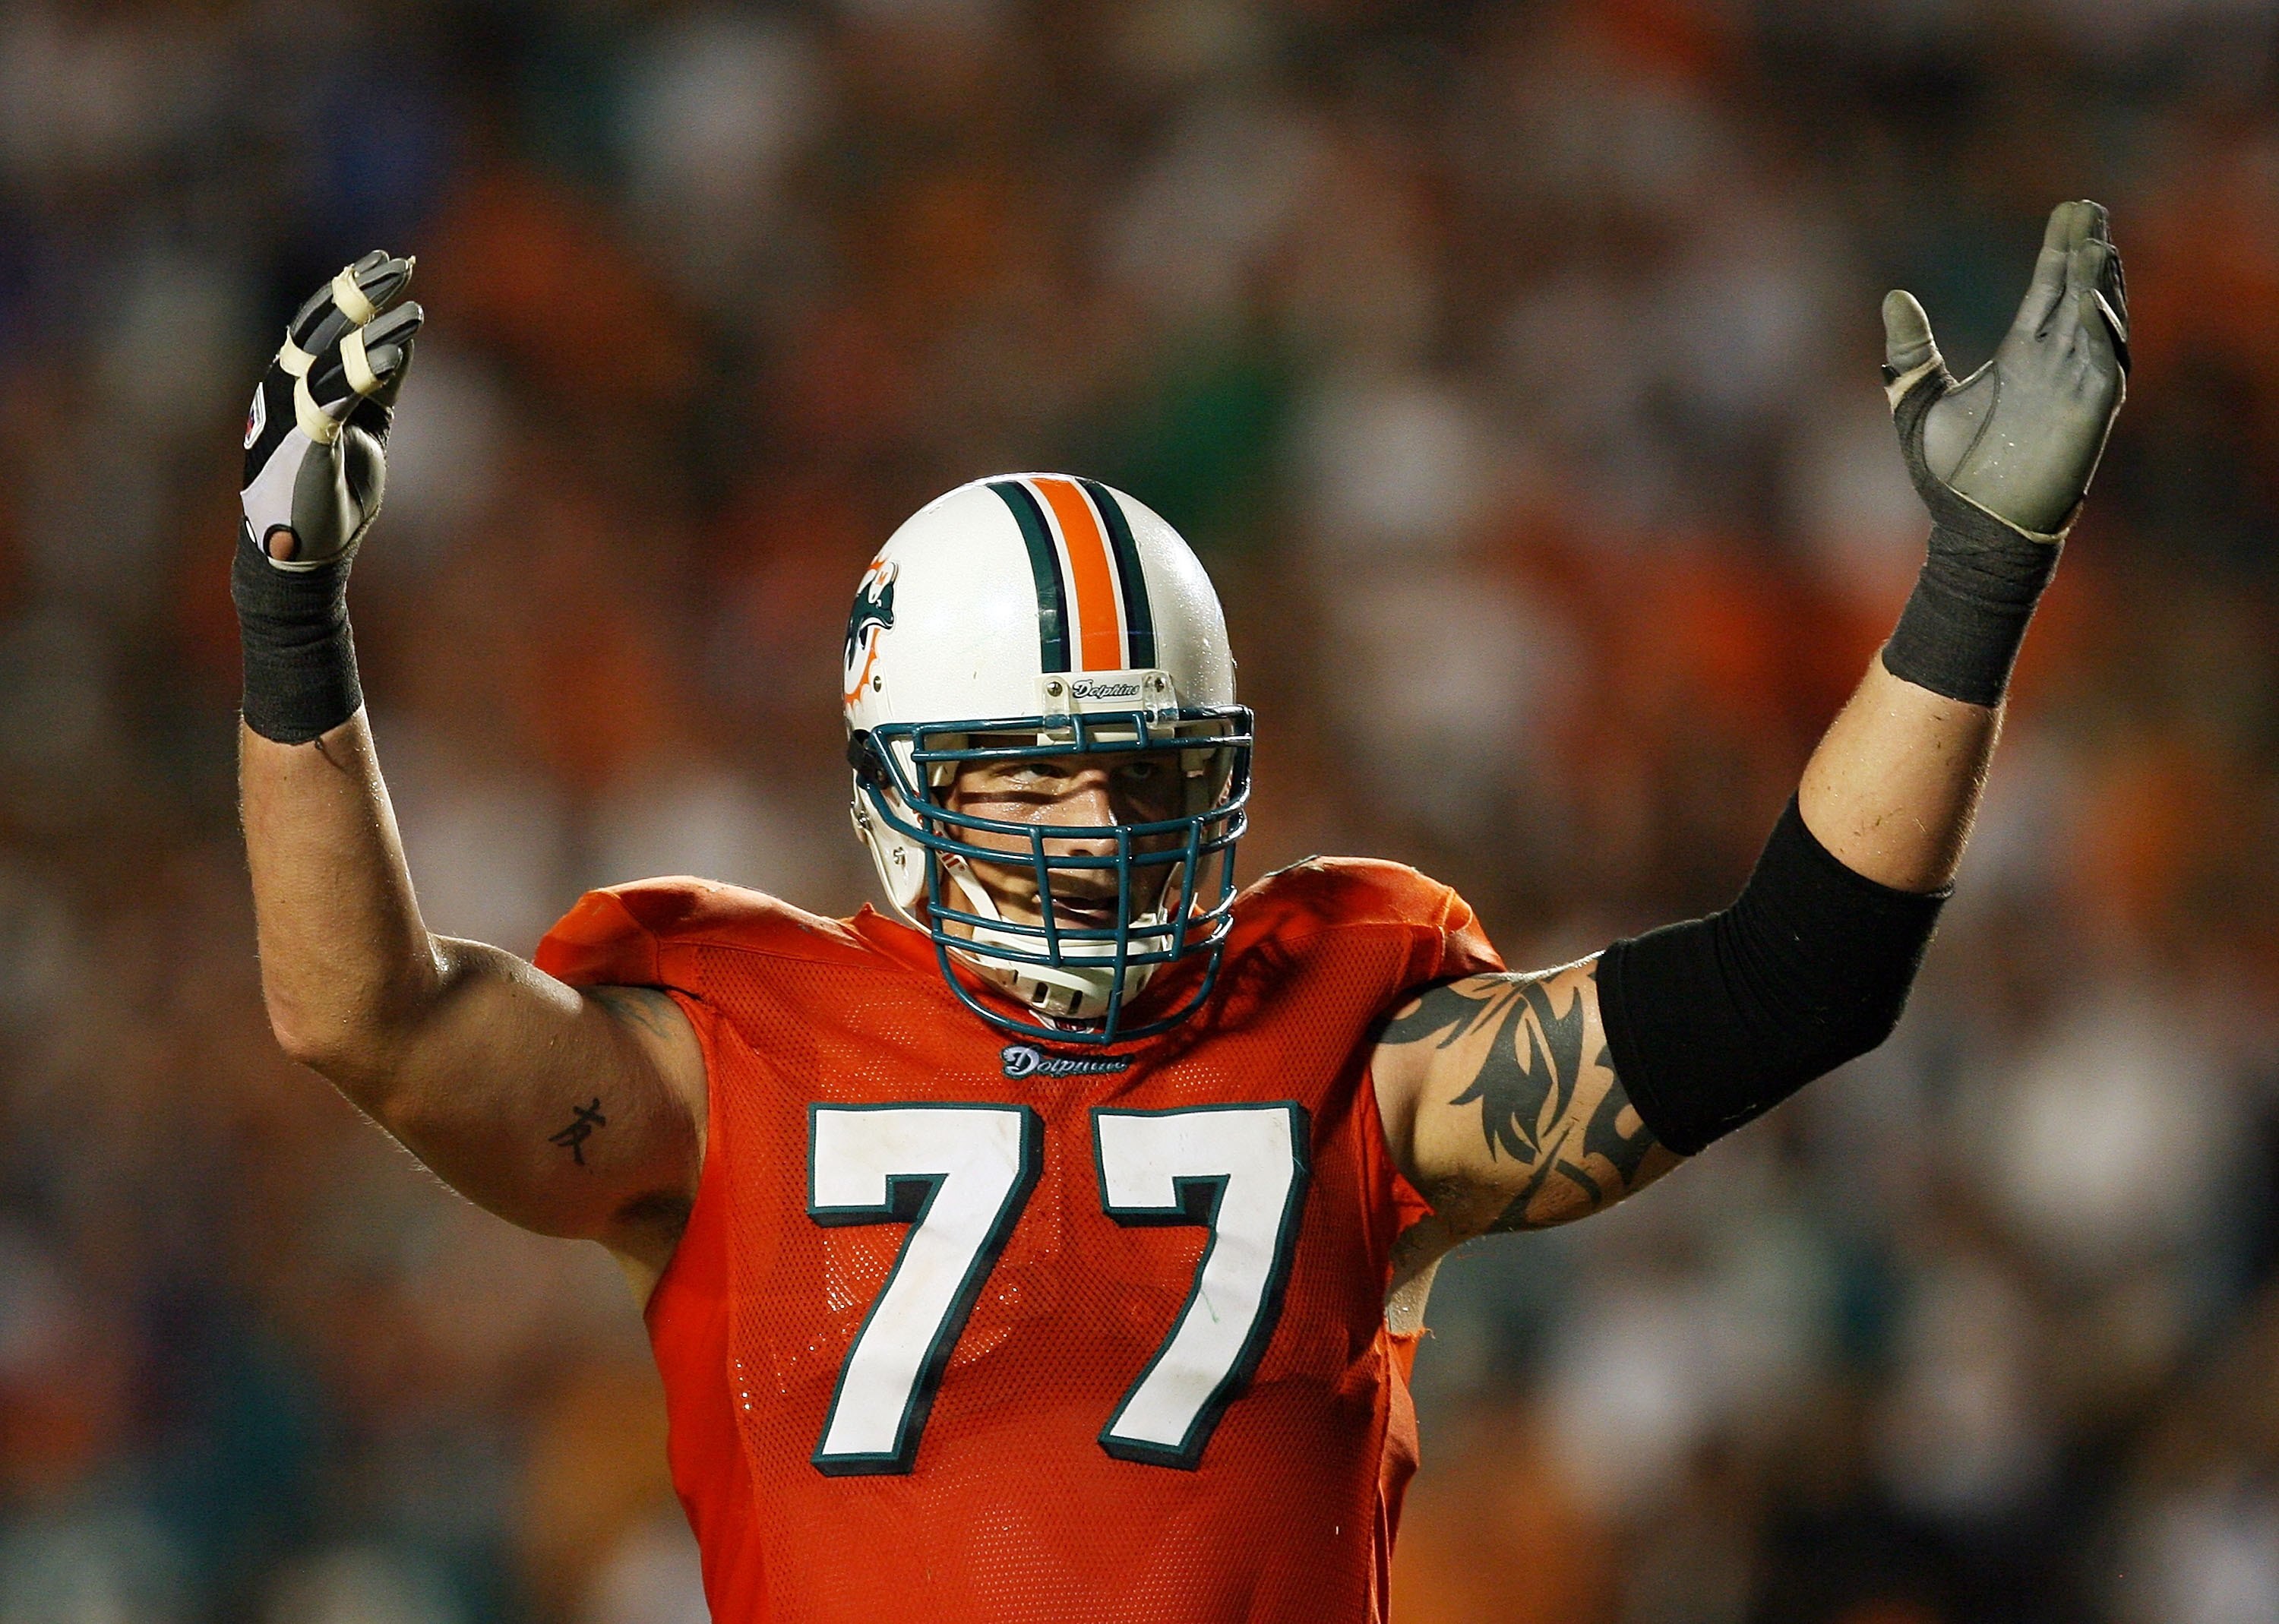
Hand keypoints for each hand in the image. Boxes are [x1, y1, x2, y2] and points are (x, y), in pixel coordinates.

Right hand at [240, 253, 422, 570]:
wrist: (297, 554)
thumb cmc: (328, 494)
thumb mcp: (363, 427)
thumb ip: (375, 387)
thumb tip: (400, 344)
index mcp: (292, 385)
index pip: (321, 323)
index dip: (352, 290)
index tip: (388, 262)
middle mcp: (281, 391)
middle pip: (320, 327)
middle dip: (360, 292)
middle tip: (401, 264)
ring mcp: (286, 415)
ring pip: (329, 356)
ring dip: (373, 330)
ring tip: (414, 309)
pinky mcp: (302, 443)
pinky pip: (333, 397)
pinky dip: (365, 373)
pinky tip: (397, 355)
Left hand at [1882, 199, 2127, 535]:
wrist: (1970, 528)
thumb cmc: (1949, 474)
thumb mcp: (1917, 400)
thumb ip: (1910, 349)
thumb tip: (1892, 295)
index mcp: (2020, 356)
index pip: (2047, 290)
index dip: (2058, 250)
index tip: (2070, 208)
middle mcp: (2054, 365)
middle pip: (2077, 295)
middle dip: (2086, 253)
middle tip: (2092, 207)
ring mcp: (2074, 388)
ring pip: (2096, 323)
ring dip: (2099, 284)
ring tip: (2096, 242)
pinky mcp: (2087, 417)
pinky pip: (2102, 367)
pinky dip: (2097, 334)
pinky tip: (2089, 302)